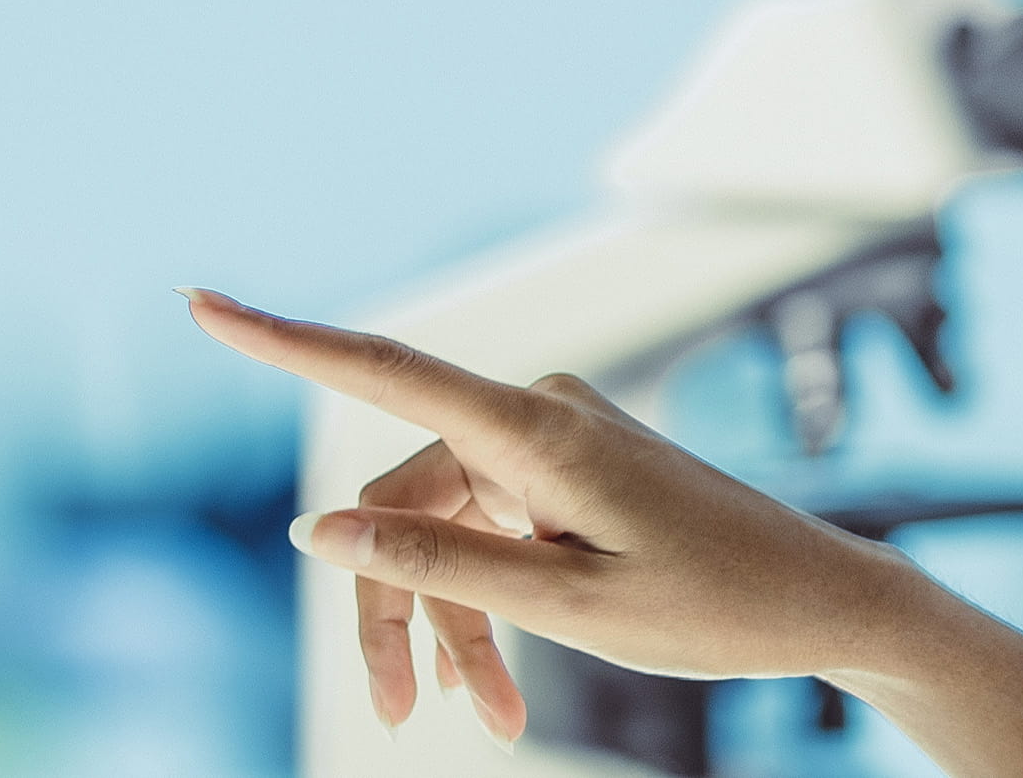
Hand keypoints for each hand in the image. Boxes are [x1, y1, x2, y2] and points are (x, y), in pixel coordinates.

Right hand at [184, 291, 1022, 776]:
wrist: (822, 602)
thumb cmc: (712, 604)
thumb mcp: (568, 604)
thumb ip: (441, 565)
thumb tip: (322, 532)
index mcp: (534, 429)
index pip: (379, 369)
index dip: (281, 339)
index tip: (200, 302)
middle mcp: (533, 415)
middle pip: (401, 502)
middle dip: (392, 609)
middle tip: (399, 717)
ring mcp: (551, 442)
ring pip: (441, 530)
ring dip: (445, 625)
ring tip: (474, 720)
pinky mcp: (566, 473)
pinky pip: (488, 532)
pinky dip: (485, 605)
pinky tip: (496, 693)